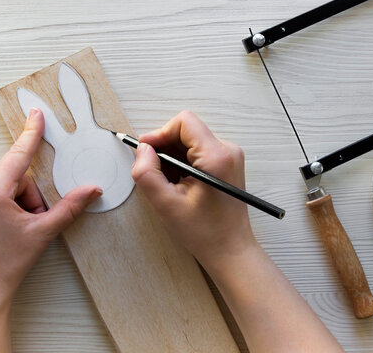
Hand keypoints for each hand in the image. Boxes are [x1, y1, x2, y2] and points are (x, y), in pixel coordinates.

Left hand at [0, 108, 101, 351]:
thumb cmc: (6, 264)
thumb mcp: (43, 232)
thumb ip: (70, 206)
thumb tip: (92, 190)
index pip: (19, 155)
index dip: (32, 133)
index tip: (36, 114)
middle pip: (15, 177)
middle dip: (28, 197)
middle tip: (28, 222)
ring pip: (2, 184)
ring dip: (15, 201)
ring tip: (13, 228)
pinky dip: (0, 203)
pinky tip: (1, 226)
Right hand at [132, 111, 343, 352]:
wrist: (230, 249)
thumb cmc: (204, 232)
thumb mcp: (166, 204)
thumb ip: (147, 173)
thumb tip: (142, 149)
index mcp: (216, 156)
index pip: (184, 122)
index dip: (160, 133)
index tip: (146, 152)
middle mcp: (227, 150)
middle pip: (186, 131)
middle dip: (165, 148)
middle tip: (155, 174)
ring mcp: (229, 157)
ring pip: (190, 142)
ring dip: (172, 158)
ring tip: (168, 184)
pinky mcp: (227, 164)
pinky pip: (198, 152)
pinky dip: (182, 164)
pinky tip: (179, 185)